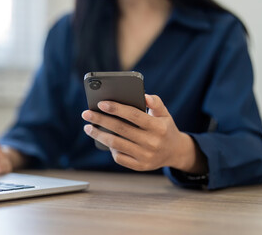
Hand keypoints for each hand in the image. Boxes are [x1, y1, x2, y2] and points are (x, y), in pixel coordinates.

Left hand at [82, 94, 206, 173]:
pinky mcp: (140, 166)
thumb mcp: (165, 114)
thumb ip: (156, 103)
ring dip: (99, 135)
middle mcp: (152, 142)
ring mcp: (146, 156)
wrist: (175, 152)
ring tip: (88, 127)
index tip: (100, 103)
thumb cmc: (165, 128)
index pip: (134, 115)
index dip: (116, 108)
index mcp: (158, 127)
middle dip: (100, 120)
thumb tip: (143, 95)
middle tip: (86, 113)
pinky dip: (110, 149)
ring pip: (116, 144)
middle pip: (120, 129)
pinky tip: (104, 140)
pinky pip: (119, 157)